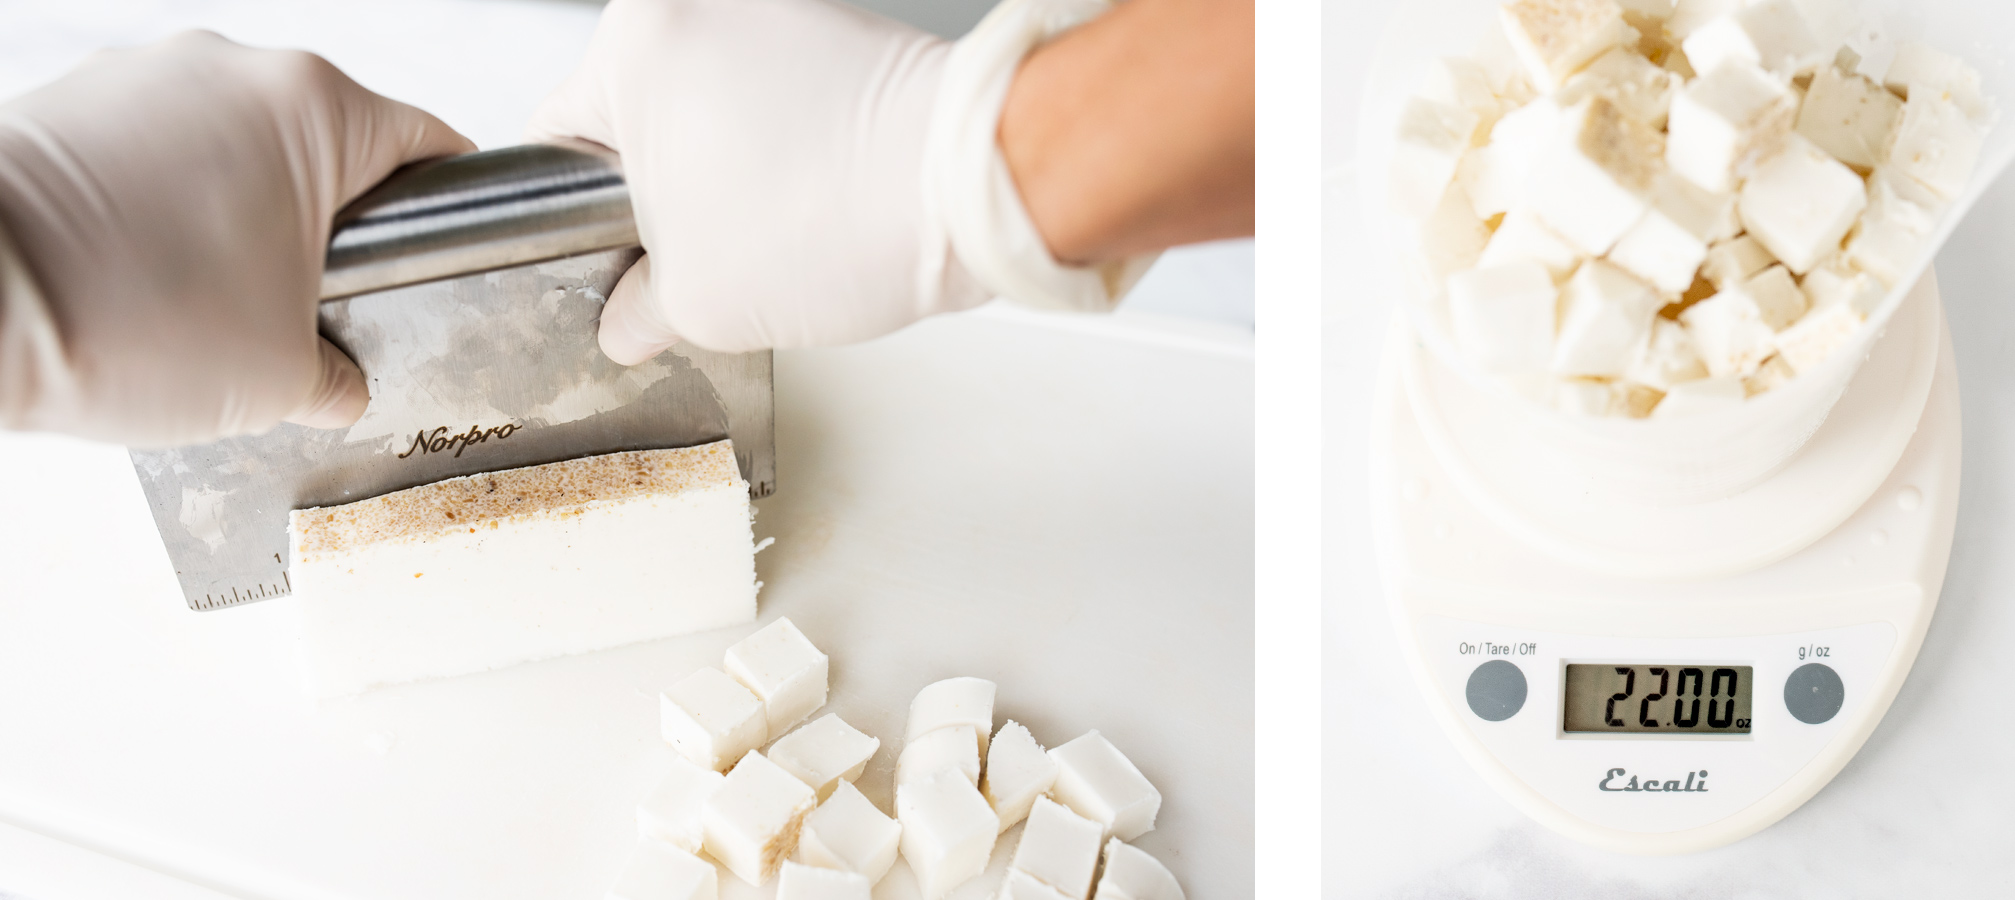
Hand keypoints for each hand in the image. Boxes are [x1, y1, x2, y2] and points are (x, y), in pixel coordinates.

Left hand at [0, 30, 472, 445]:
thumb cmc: (121, 314)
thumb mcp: (280, 377)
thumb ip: (337, 374)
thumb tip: (335, 382)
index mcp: (312, 105)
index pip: (428, 148)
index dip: (447, 219)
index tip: (439, 269)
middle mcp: (227, 67)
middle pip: (327, 152)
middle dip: (330, 237)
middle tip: (318, 320)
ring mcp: (139, 79)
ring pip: (235, 156)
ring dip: (241, 226)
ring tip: (213, 313)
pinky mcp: (66, 108)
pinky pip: (154, 159)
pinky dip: (163, 216)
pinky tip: (145, 289)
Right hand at [525, 0, 987, 360]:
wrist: (974, 194)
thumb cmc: (842, 217)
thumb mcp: (698, 302)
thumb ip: (638, 309)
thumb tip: (629, 318)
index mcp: (635, 42)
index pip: (557, 140)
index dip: (573, 218)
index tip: (605, 259)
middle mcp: (700, 2)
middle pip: (639, 123)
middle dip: (661, 201)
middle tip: (696, 263)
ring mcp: (774, 9)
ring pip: (711, 115)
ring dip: (724, 178)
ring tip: (768, 237)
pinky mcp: (839, 33)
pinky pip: (778, 103)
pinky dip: (785, 154)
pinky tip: (809, 207)